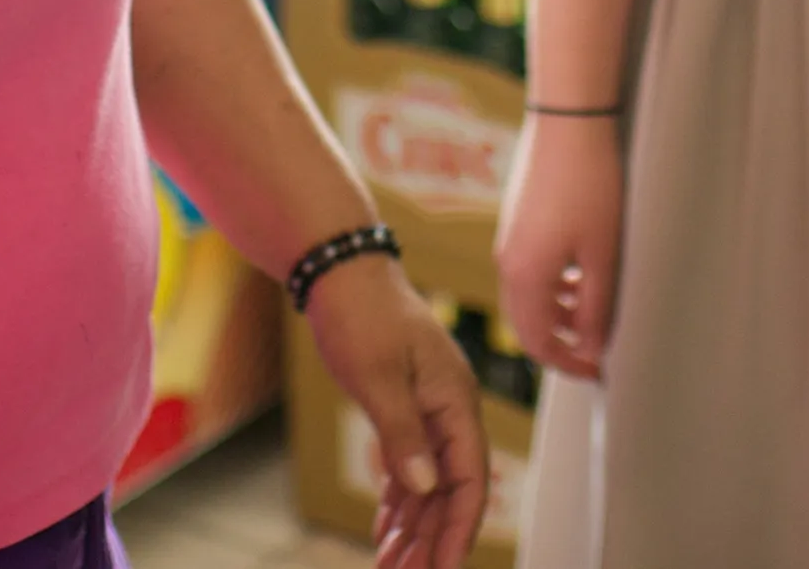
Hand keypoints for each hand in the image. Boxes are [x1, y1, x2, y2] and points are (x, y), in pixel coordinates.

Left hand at [302, 253, 489, 568]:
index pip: (469, 479)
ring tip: (392, 568)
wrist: (340, 269)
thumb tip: (426, 486)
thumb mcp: (378, 377)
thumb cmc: (361, 313)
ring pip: (428, 484)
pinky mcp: (403, 408)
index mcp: (455, 400)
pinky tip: (386, 532)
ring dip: (413, 528)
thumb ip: (403, 434)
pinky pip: (409, 466)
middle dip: (431, 540)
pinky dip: (398, 501)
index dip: (458, 528)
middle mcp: (448, 410)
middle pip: (449, 490)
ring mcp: (427, 410)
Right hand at [496, 110, 623, 383]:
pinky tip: (582, 274)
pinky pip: (528, 270)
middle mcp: (508, 262)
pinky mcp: (515, 220)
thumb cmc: (591, 184)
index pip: (539, 344)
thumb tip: (593, 349)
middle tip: (598, 348)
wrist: (568, 119)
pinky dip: (553, 285)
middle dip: (563, 342)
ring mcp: (508, 239)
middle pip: (529, 324)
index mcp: (525, 277)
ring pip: (529, 296)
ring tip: (596, 311)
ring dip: (560, 313)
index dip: (570, 363)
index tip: (600, 371)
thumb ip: (597, 308)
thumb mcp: (603, 254)